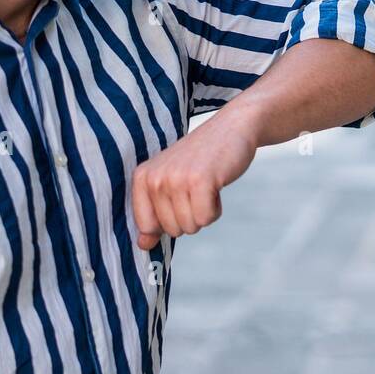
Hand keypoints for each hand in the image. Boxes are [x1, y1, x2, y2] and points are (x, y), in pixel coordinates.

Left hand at [130, 107, 258, 250]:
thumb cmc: (201, 159)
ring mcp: (177, 179)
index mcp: (142, 177)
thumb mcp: (170, 182)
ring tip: (206, 186)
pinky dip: (216, 209)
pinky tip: (216, 186)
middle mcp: (155, 178)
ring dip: (204, 212)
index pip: (146, 226)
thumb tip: (143, 245)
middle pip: (171, 230)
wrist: (231, 128)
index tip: (178, 200)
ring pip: (190, 226)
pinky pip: (206, 219)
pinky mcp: (200, 181)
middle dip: (190, 216)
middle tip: (197, 188)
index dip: (168, 221)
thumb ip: (153, 213)